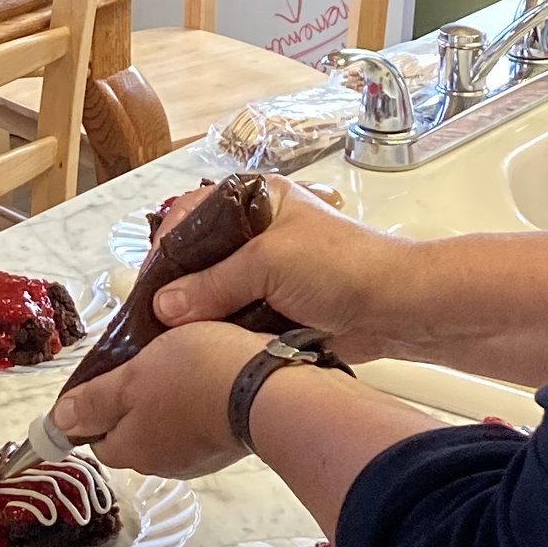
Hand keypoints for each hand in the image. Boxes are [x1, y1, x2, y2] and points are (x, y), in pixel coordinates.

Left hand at [48, 321, 261, 478]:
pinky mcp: (229, 446)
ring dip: (171, 402)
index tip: (111, 375)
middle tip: (149, 361)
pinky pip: (202, 425)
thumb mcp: (133, 377)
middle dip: (136, 402)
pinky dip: (202, 404)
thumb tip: (57, 423)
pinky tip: (212, 377)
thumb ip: (96, 401)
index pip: (97, 437)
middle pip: (134, 434)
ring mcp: (199, 458)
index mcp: (131, 449)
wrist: (270, 391)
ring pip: (170, 428)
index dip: (97, 408)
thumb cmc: (194, 376)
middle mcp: (162, 464)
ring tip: (184, 362)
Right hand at [149, 178, 402, 356]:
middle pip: (198, 257)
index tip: (149, 283)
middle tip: (153, 316)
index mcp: (254, 200)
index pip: (191, 216)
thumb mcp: (268, 263)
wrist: (398, 307)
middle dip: (177, 286)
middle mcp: (256, 232)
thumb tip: (162, 307)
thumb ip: (212, 284)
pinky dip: (219, 332)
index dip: (167, 248)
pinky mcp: (275, 307)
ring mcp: (266, 272)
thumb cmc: (341, 265)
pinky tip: (200, 346)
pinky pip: (233, 318)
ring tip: (169, 337)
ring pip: (213, 291)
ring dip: (197, 313)